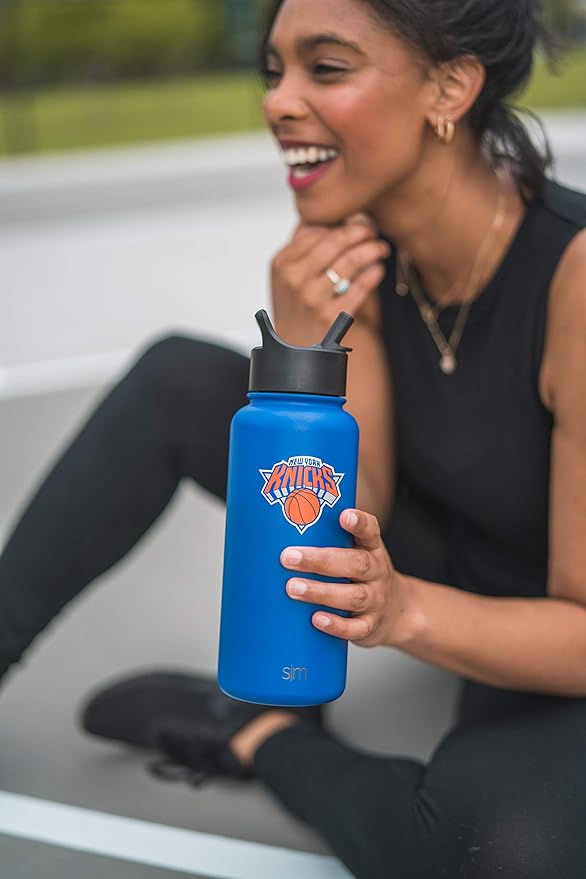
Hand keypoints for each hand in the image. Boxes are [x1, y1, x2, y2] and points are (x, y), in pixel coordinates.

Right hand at [271, 214, 390, 345]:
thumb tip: (326, 215)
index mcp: (282, 263)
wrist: (292, 350)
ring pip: (351, 261)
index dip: (341, 222)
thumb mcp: (285, 275)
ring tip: (381, 248)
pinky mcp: (330, 317)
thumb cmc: (293, 308)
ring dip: (372, 249)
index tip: (356, 222)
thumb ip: (302, 244)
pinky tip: (378, 268)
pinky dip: (373, 274)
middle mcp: (294, 279)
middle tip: (373, 230)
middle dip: (361, 230)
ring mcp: (312, 299)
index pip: (317, 230)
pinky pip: (360, 288)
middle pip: (336, 240)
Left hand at [281, 508, 405, 647]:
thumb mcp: (357, 552)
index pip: (370, 531)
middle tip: (289, 557)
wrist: (398, 611)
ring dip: (321, 592)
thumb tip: (281, 528)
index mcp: (372, 549)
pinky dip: (336, 625)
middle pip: (356, 563)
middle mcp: (377, 572)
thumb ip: (330, 541)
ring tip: (293, 588)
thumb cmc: (363, 575)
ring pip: (353, 596)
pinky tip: (316, 619)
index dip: (359, 522)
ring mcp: (376, 600)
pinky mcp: (370, 626)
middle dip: (320, 560)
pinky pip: (356, 628)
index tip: (344, 515)